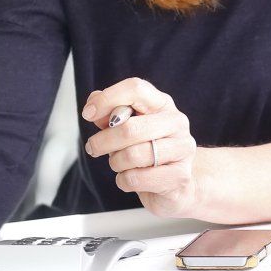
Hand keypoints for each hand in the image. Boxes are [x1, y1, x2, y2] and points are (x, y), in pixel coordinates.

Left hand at [82, 77, 202, 218]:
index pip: (136, 89)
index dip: (107, 99)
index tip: (88, 113)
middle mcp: (177, 122)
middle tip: (93, 148)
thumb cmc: (147, 149)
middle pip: (130, 128)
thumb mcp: (126, 126)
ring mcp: (182, 149)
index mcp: (162, 103)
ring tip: (119, 163)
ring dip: (116, 162)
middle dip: (103, 141)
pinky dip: (124, 180)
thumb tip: (93, 106)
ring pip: (132, 156)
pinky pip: (136, 179)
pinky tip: (131, 177)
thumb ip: (108, 113)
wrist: (176, 182)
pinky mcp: (180, 177)